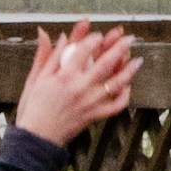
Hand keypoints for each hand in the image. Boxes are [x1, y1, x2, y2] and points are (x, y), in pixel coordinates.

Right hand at [13, 20, 137, 148]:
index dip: (94, 39)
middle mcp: (79, 88)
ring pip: (115, 84)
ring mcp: (90, 103)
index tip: (98, 34)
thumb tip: (45, 32)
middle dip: (119, 48)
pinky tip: (127, 85)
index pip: (83, 50)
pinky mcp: (94, 116)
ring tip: (137, 60)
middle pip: (105, 63)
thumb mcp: (35, 78)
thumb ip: (45, 54)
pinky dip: (124, 96)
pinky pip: (115, 106)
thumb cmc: (34, 107)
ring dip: (128, 70)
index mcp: (63, 76)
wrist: (37, 138)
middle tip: (128, 38)